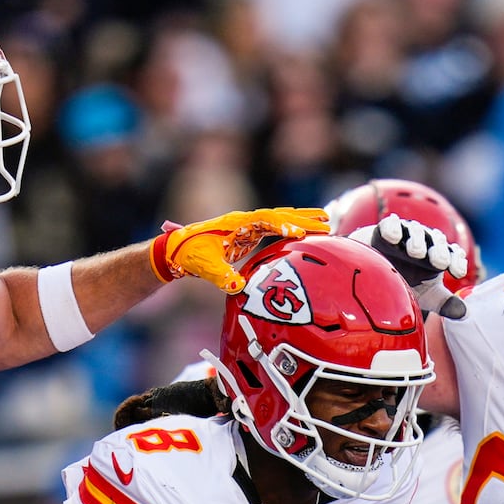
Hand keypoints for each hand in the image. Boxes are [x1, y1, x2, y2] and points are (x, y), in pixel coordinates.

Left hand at [150, 207, 329, 292]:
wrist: (177, 250)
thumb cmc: (190, 255)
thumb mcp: (205, 267)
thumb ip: (222, 276)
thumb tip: (239, 288)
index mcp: (236, 224)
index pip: (265, 221)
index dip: (284, 226)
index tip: (301, 233)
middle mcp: (244, 221)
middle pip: (278, 215)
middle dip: (303, 218)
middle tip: (327, 222)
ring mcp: (246, 227)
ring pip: (278, 219)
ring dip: (300, 219)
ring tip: (324, 221)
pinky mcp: (247, 235)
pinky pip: (273, 229)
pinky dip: (289, 228)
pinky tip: (303, 233)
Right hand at [352, 214, 468, 317]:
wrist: (373, 273)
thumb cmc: (404, 282)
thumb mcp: (426, 295)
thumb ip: (444, 303)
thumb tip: (465, 313)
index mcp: (439, 256)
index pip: (453, 255)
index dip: (456, 262)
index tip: (457, 273)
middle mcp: (426, 241)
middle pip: (437, 242)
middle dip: (439, 251)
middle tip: (440, 262)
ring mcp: (406, 234)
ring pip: (416, 232)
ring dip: (418, 241)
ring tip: (416, 252)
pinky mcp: (386, 228)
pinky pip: (391, 225)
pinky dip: (393, 229)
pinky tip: (393, 237)